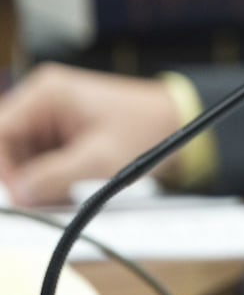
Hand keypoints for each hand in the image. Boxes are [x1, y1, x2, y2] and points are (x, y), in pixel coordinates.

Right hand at [0, 63, 184, 204]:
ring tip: (64, 191)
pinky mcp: (55, 133)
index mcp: (46, 94)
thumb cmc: (145, 131)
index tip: (15, 197)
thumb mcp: (100, 159)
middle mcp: (40, 100)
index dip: (2, 169)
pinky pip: (34, 162)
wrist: (176, 123)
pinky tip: (67, 185)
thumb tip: (17, 195)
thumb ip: (54, 178)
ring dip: (33, 181)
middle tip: (39, 200)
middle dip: (19, 177)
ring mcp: (46, 116)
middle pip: (5, 148)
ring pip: (18, 159)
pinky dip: (45, 179)